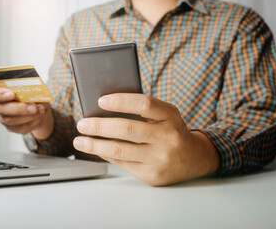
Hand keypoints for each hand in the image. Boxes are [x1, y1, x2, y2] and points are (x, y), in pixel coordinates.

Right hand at [0, 83, 53, 139]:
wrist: (39, 105)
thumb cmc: (31, 91)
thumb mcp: (31, 86)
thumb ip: (27, 88)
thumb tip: (32, 94)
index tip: (12, 94)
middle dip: (18, 108)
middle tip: (34, 108)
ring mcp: (1, 117)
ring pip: (9, 120)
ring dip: (28, 116)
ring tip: (41, 110)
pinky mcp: (10, 127)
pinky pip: (19, 128)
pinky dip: (32, 123)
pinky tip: (39, 117)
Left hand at [71, 93, 218, 185]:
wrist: (194, 158)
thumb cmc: (172, 131)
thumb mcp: (166, 115)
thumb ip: (143, 110)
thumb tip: (104, 110)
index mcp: (170, 117)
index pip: (144, 104)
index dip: (121, 101)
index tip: (100, 100)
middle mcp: (168, 138)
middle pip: (127, 129)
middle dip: (99, 126)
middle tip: (82, 124)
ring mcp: (161, 158)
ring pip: (120, 150)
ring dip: (95, 145)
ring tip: (80, 141)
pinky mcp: (153, 175)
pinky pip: (123, 164)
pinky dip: (106, 155)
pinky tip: (97, 150)